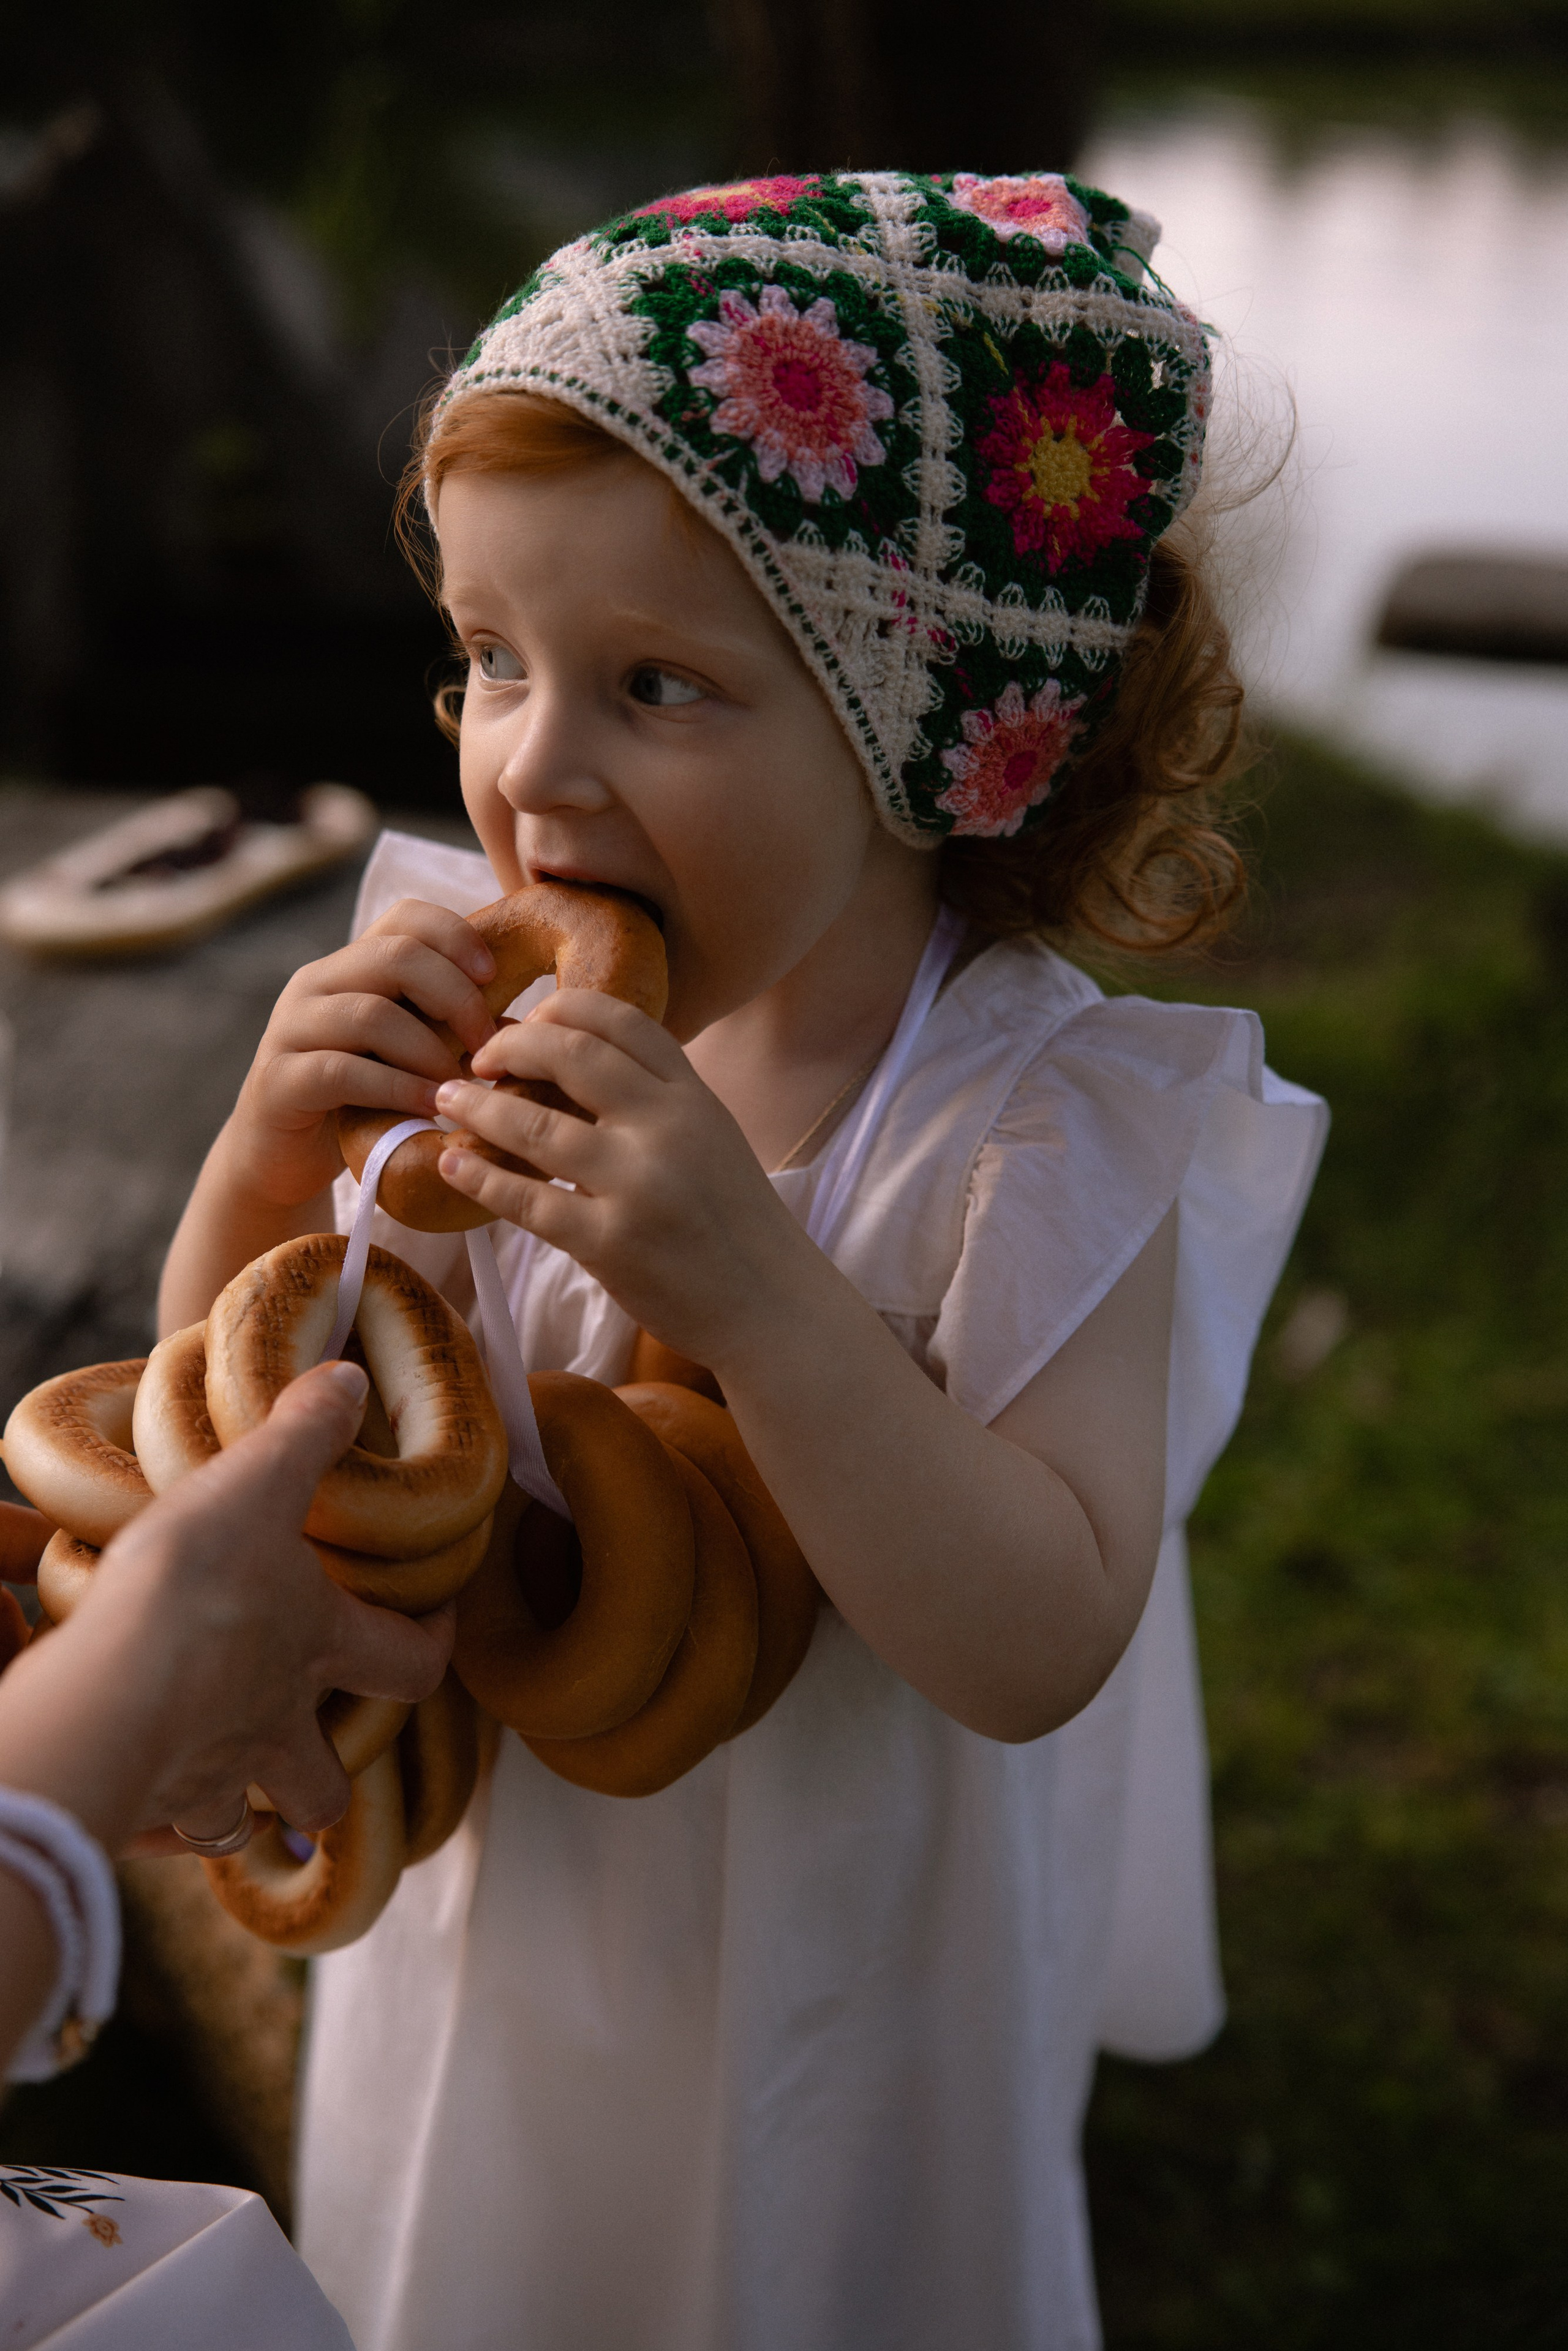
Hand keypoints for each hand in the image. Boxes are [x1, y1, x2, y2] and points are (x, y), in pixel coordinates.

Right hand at [0, 1362, 453, 1857]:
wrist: (107, 1690)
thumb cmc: (195, 1587)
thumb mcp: (255, 1482)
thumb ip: (301, 1431)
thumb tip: (349, 1378)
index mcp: (319, 1649)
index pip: (411, 1662)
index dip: (431, 1647)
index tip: (436, 1629)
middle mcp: (276, 1730)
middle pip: (326, 1787)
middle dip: (325, 1778)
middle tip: (311, 1749)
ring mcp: (210, 1778)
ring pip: (239, 1825)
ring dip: (236, 1808)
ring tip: (217, 1780)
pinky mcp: (143, 1805)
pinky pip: (159, 1835)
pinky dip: (155, 1822)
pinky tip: (142, 1798)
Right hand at [224, 899, 499, 1207]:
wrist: (285, 1160)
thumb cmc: (363, 1102)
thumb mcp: (411, 1055)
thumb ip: (452, 1029)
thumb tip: (530, 1024)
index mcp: (352, 965)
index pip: (407, 916)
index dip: (457, 936)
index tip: (495, 978)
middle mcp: (317, 983)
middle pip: (396, 955)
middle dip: (455, 997)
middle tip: (486, 1043)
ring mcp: (291, 1028)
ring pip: (370, 1013)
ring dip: (429, 1050)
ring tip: (458, 1085)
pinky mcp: (279, 1079)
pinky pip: (342, 1070)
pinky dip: (395, 1088)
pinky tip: (427, 1108)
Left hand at [431, 990, 821, 1374]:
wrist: (772, 1307)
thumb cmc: (734, 1224)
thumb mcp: (711, 1140)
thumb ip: (657, 1100)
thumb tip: (575, 1063)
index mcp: (694, 1097)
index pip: (620, 1019)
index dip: (559, 1008)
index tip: (526, 1020)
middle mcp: (668, 1128)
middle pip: (570, 1053)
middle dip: (509, 1046)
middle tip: (477, 1058)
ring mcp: (638, 1186)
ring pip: (536, 1124)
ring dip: (478, 1106)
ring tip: (448, 1099)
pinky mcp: (611, 1244)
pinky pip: (528, 1201)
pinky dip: (480, 1177)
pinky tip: (452, 1165)